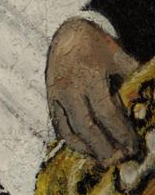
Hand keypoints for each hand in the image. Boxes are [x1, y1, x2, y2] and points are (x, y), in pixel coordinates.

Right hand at [45, 17, 139, 165]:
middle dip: (103, 146)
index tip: (133, 146)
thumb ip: (134, 80)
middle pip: (85, 126)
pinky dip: (73, 141)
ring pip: (68, 130)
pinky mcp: (50, 100)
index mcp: (88, 76)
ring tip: (104, 159)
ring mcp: (55, 95)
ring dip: (87, 148)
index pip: (105, 112)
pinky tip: (88, 149)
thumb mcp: (120, 58)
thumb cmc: (98, 47)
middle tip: (120, 160)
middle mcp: (68, 88)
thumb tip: (152, 103)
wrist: (67, 34)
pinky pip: (59, 126)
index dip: (120, 133)